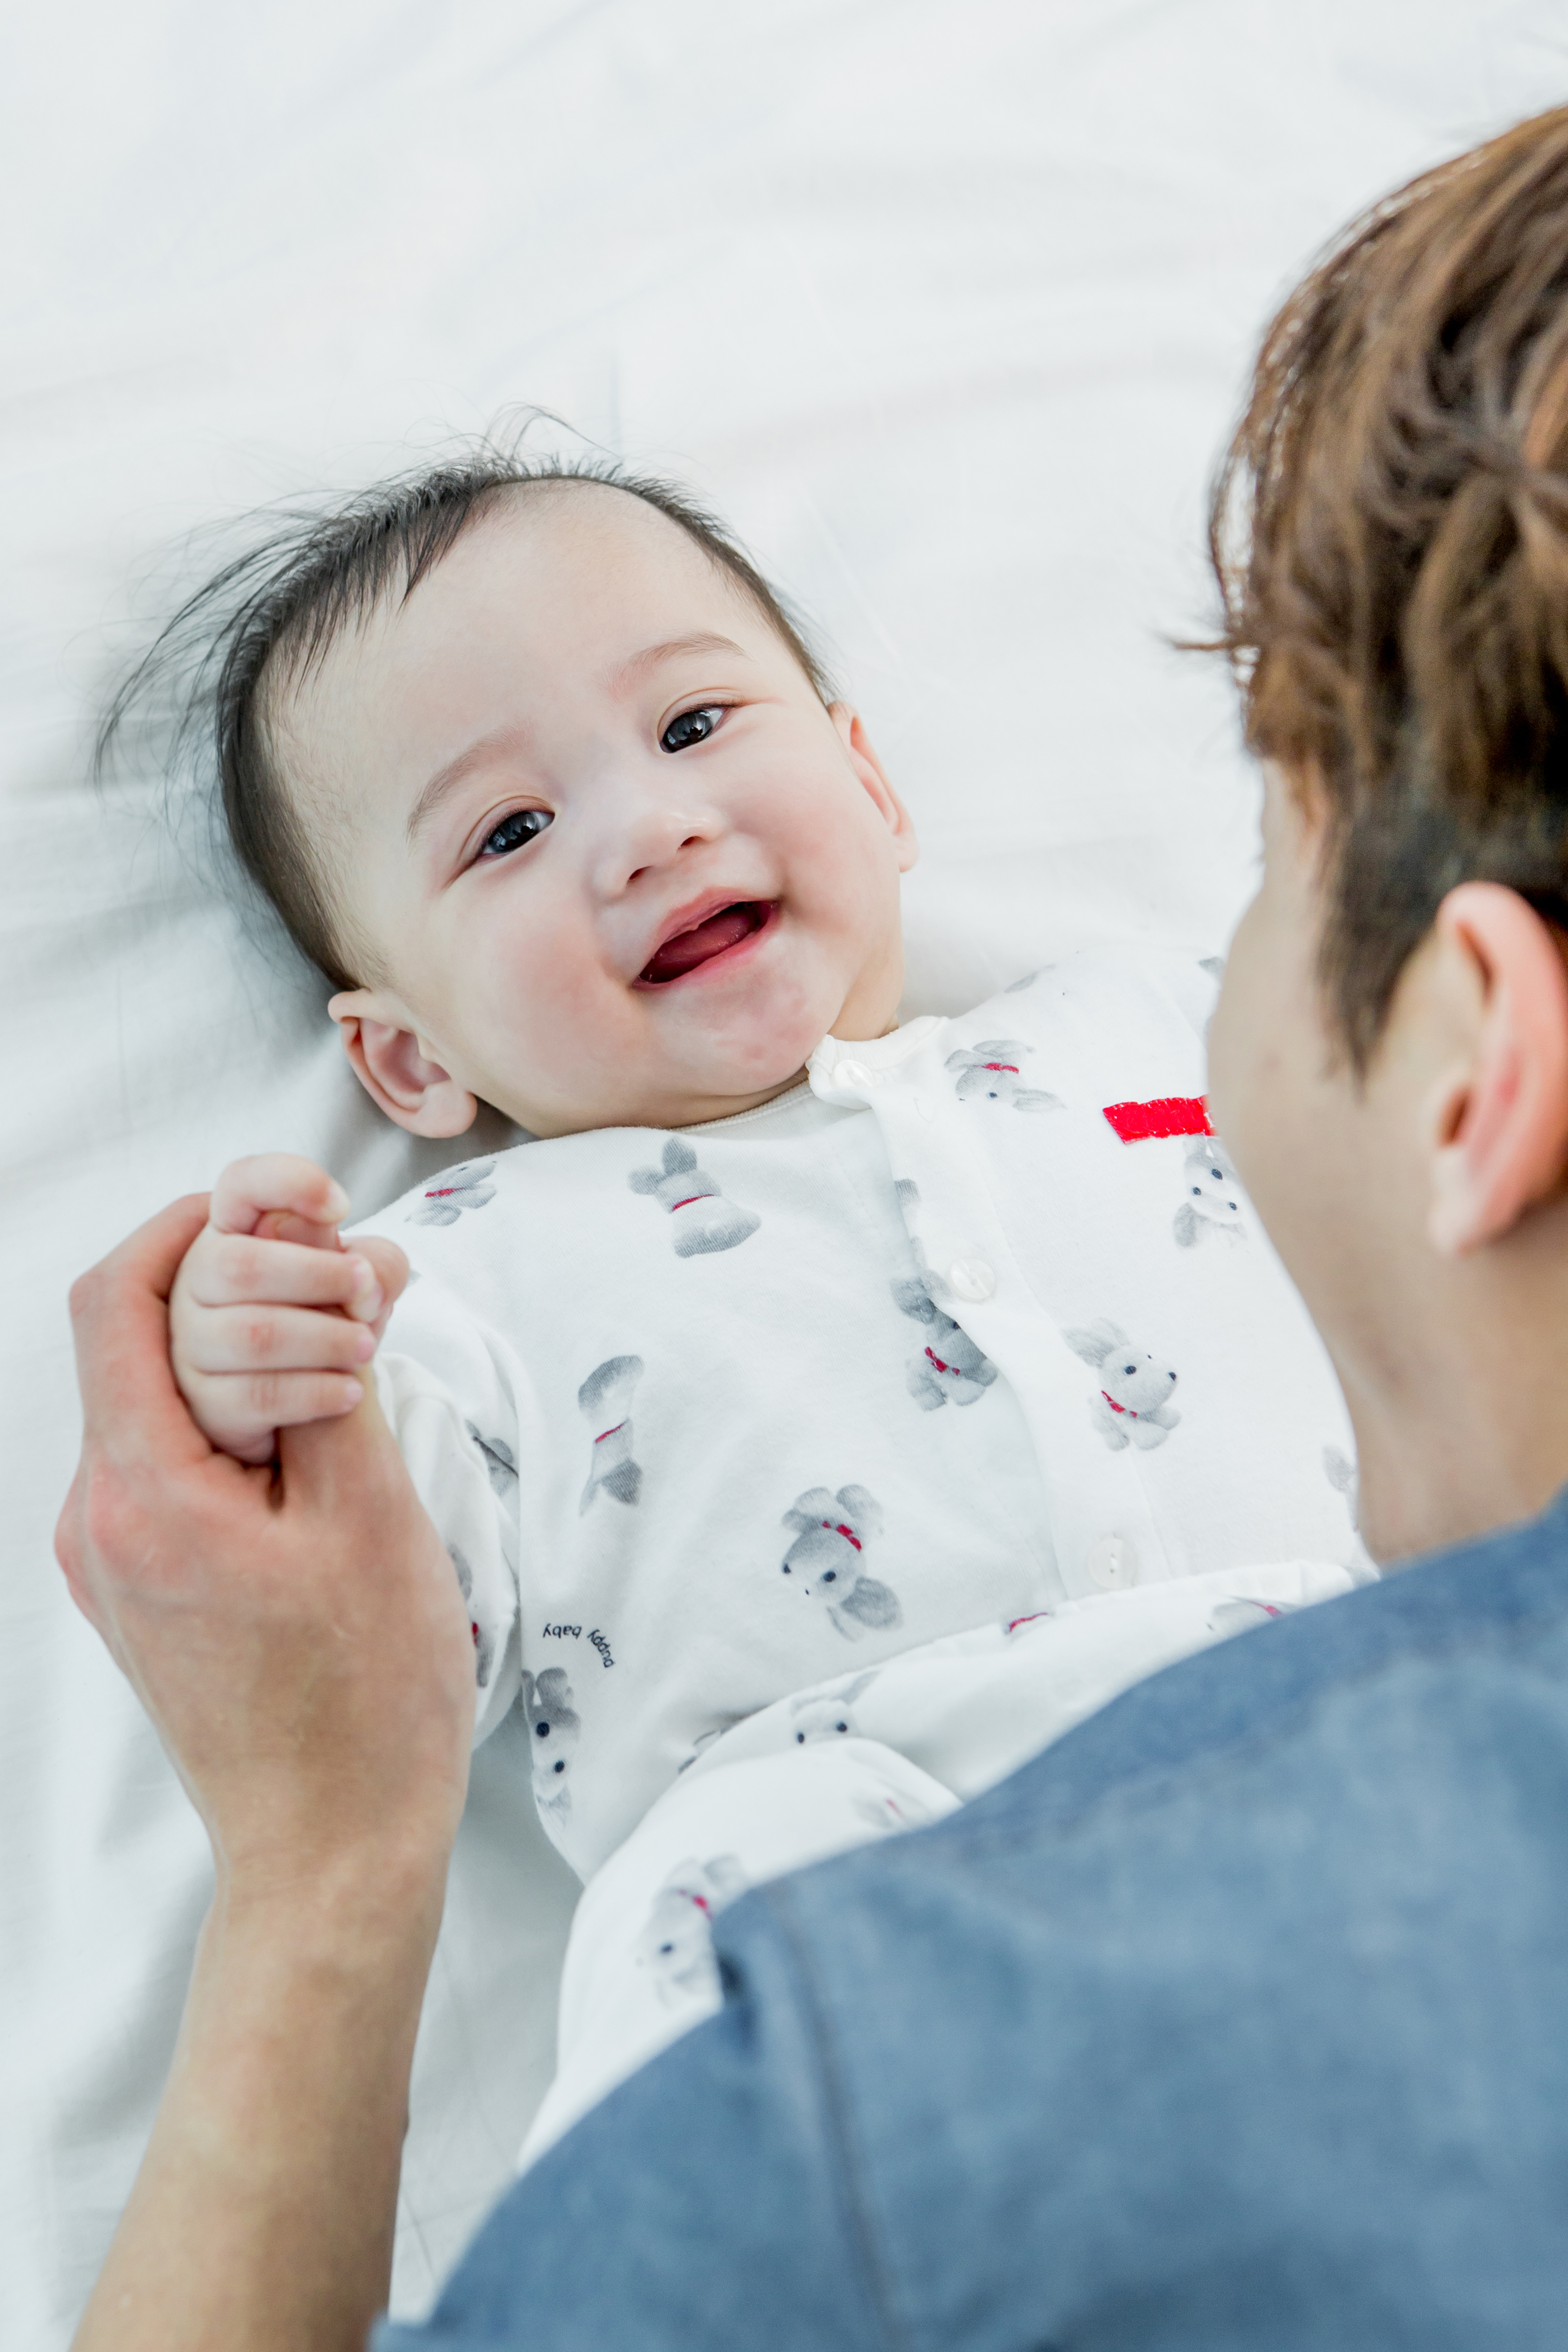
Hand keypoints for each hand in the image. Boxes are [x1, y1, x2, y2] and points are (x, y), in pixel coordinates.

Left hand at [60, 1192, 472, 1900]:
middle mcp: (101, 1523)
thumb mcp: (372, 1513)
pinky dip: (241, 1418)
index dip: (191, 1224)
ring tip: (355, 1354)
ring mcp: (114, 1562)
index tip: (280, 1205)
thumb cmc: (366, 1698)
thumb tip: (323, 1252)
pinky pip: (174, 1461)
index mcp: (143, 1497)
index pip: (117, 1299)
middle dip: (237, 1282)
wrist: (333, 1850)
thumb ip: (334, 1369)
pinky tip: (325, 1431)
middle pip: (135, 1341)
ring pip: (160, 1400)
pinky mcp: (144, 1588)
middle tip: (345, 1275)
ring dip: (247, 1350)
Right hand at [169, 1154, 409, 1464]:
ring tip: (366, 1347)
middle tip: (368, 1292)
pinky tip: (349, 1391)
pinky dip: (315, 1392)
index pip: (241, 1184)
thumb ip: (374, 1262)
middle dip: (319, 1277)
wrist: (302, 1396)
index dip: (288, 1182)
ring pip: (254, 1335)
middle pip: (242, 1266)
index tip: (342, 1205)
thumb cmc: (326, 1316)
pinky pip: (257, 1394)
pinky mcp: (203, 1402)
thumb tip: (360, 1272)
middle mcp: (198, 1280)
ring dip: (324, 1339)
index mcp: (234, 1232)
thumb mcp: (361, 1281)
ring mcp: (191, 1342)